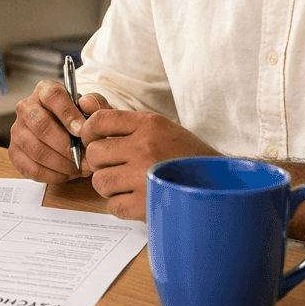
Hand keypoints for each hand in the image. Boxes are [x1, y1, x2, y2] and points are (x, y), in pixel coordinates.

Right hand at [8, 80, 109, 182]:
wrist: (70, 136)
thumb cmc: (81, 121)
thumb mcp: (93, 109)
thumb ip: (95, 105)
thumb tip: (87, 103)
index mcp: (44, 90)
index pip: (52, 96)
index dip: (68, 114)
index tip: (82, 131)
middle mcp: (26, 107)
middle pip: (41, 125)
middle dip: (65, 146)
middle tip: (84, 158)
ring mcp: (17, 130)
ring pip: (36, 150)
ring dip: (62, 164)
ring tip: (79, 168)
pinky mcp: (14, 152)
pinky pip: (31, 168)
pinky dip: (53, 175)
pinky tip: (67, 173)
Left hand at [79, 110, 217, 219]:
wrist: (220, 184)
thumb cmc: (184, 155)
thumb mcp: (158, 128)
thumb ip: (121, 120)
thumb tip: (84, 100)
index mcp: (149, 124)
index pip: (99, 120)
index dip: (89, 132)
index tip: (93, 140)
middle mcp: (145, 147)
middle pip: (95, 153)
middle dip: (100, 162)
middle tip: (115, 165)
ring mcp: (144, 177)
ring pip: (100, 181)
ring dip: (109, 185)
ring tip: (127, 183)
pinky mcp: (146, 204)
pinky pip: (112, 205)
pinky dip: (120, 205)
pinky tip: (136, 198)